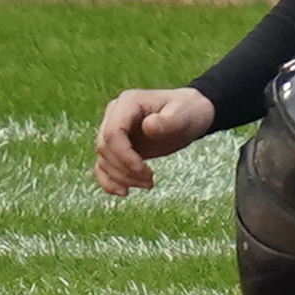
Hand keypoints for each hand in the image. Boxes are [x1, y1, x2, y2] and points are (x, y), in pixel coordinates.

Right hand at [94, 86, 215, 195]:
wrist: (191, 114)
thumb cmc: (189, 111)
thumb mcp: (184, 114)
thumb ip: (168, 120)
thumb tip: (148, 126)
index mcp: (128, 102)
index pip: (113, 133)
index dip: (124, 156)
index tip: (144, 170)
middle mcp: (115, 114)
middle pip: (105, 148)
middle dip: (125, 170)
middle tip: (150, 181)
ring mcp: (113, 130)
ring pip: (104, 160)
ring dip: (121, 178)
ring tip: (147, 184)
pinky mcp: (116, 146)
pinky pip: (102, 166)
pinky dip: (110, 181)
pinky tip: (124, 192)